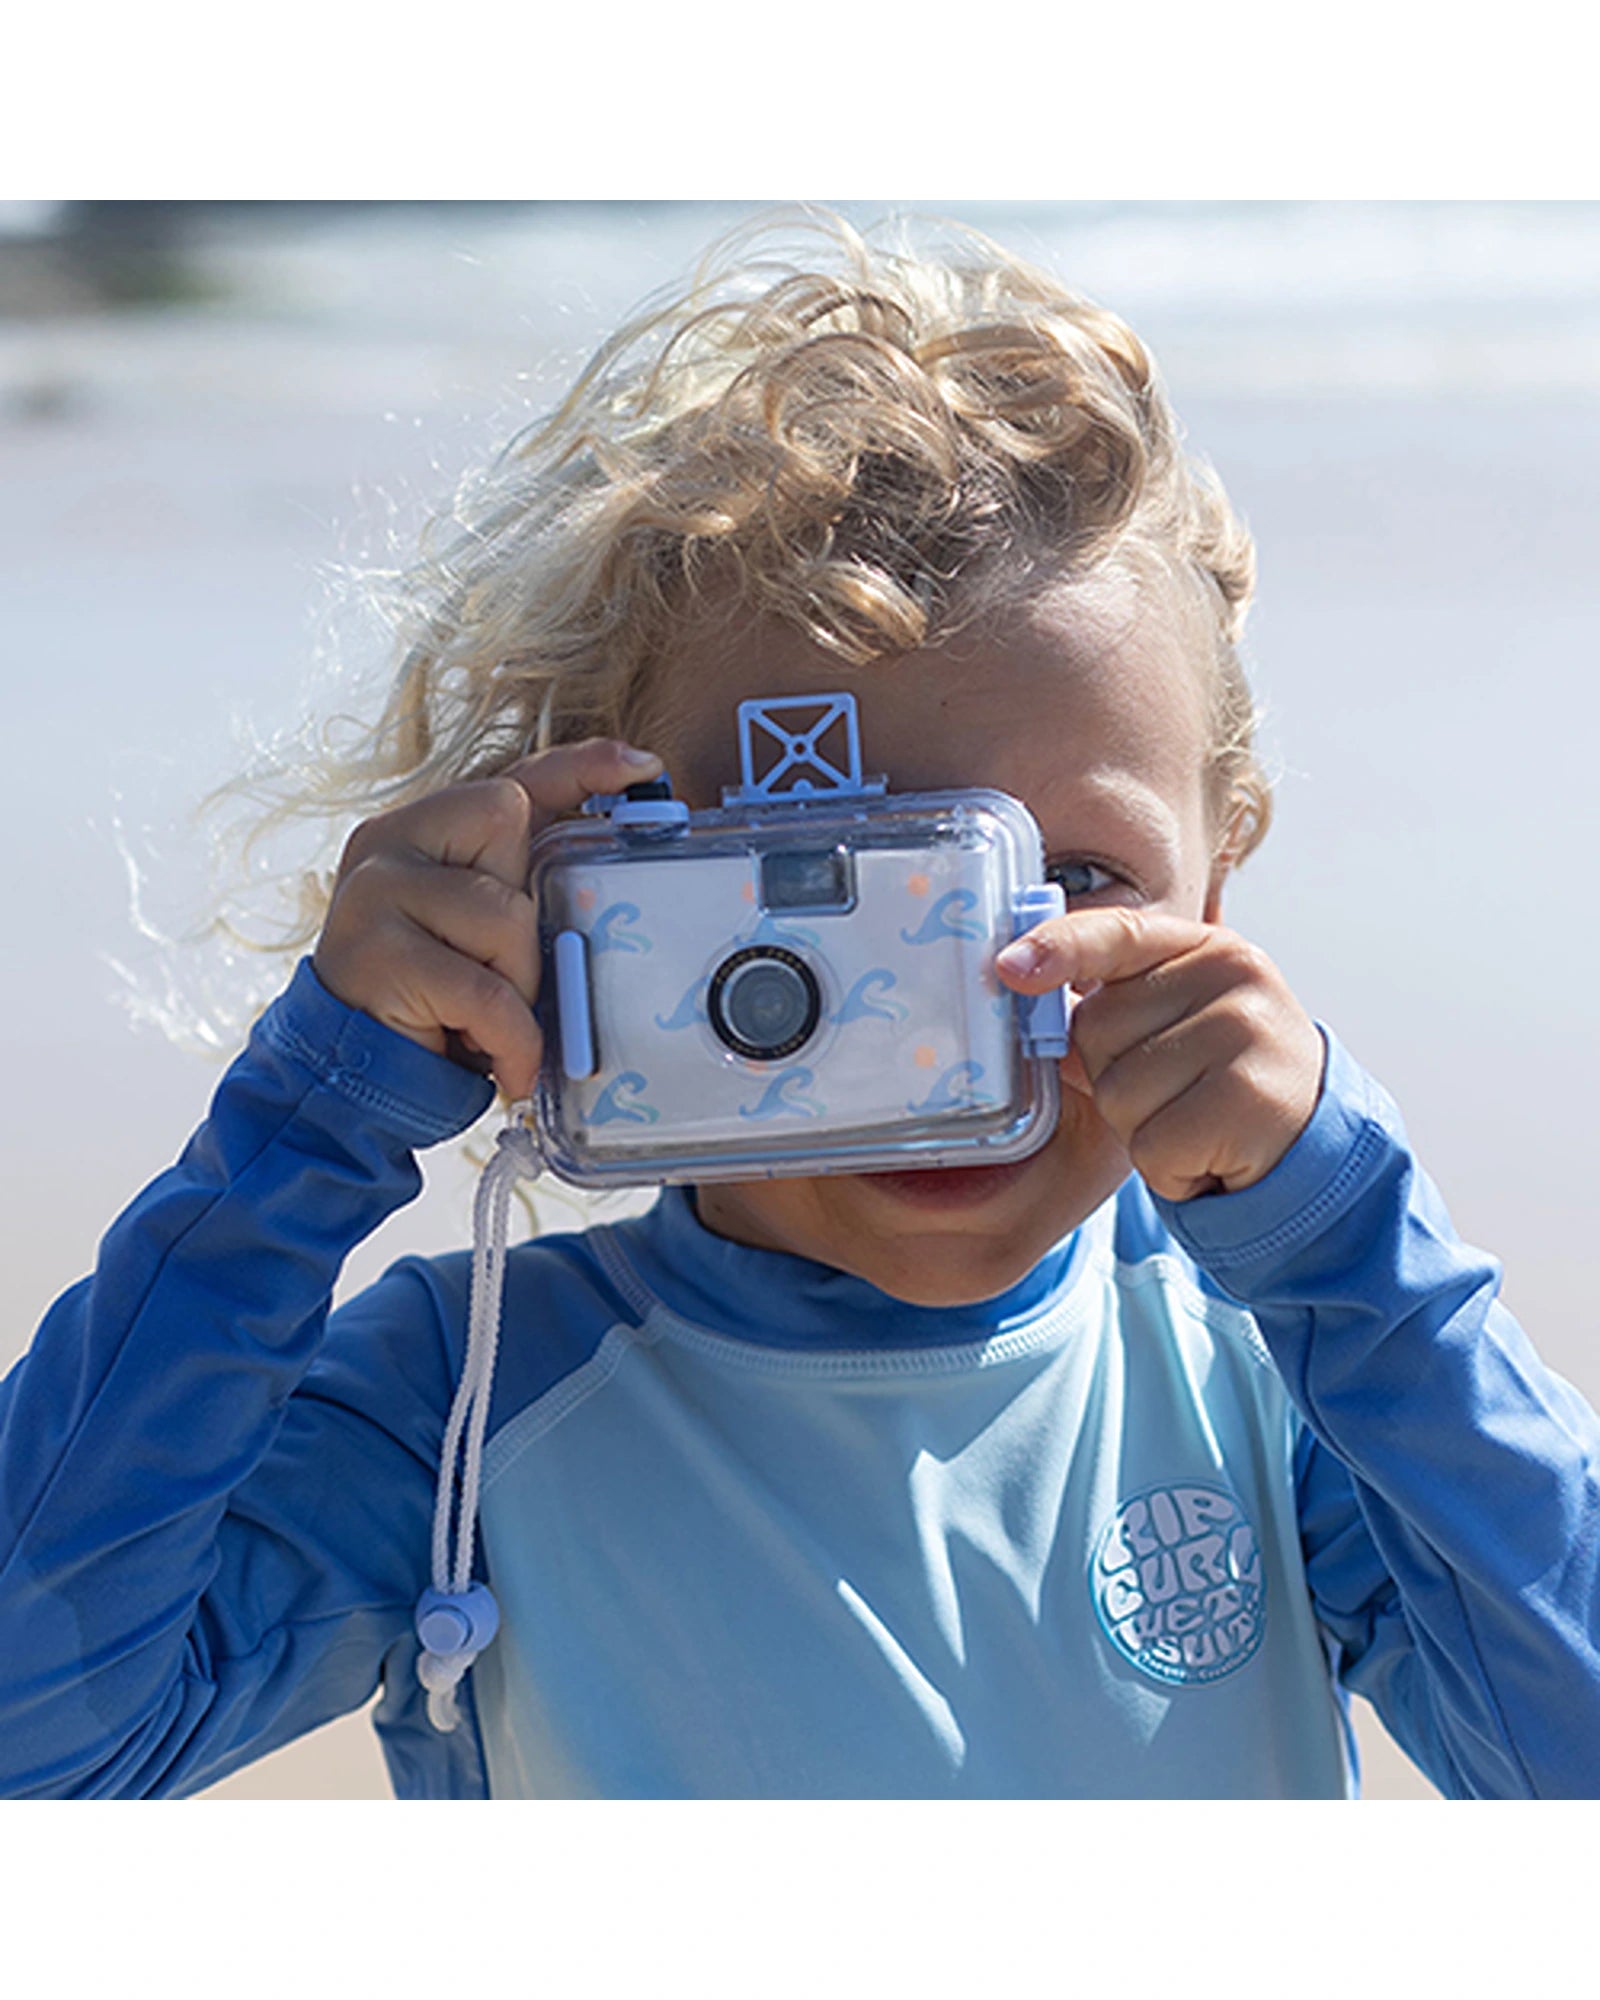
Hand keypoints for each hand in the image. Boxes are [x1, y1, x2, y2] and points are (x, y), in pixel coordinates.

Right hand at [312, 739, 662, 1099]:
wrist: (349, 1078)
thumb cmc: (435, 1007)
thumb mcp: (487, 940)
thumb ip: (526, 898)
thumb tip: (609, 884)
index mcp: (423, 830)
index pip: (513, 781)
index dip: (581, 768)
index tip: (643, 766)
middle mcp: (389, 841)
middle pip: (509, 826)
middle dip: (530, 917)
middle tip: (504, 978)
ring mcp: (375, 890)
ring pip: (505, 914)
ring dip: (518, 986)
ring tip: (489, 1028)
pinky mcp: (375, 952)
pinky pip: (485, 990)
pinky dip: (511, 1038)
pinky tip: (505, 1065)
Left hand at [996, 909, 1324, 1201]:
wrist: (1313, 1146)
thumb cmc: (1219, 1080)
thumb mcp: (1176, 1025)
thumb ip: (1113, 1006)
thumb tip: (1026, 989)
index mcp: (1207, 948)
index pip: (1116, 933)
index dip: (1058, 947)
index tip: (1008, 967)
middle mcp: (1233, 977)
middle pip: (1097, 1031)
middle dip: (1113, 1078)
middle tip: (1175, 1093)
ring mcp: (1245, 1034)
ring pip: (1117, 1094)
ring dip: (1140, 1129)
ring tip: (1194, 1123)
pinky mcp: (1248, 1101)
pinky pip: (1150, 1143)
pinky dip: (1167, 1167)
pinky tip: (1207, 1155)